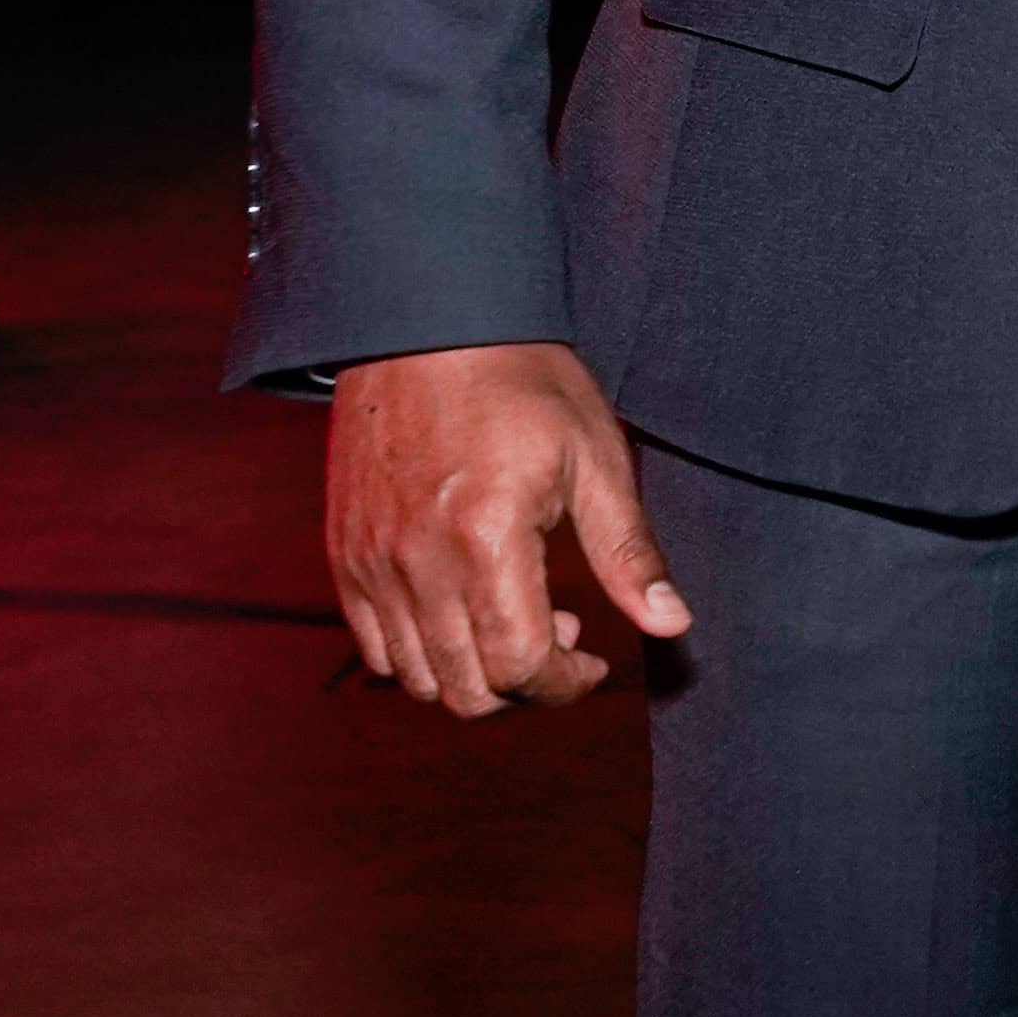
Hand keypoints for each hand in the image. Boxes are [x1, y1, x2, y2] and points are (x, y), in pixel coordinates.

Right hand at [325, 341, 689, 716]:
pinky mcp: (345, 556)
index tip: (596, 662)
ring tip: (515, 620)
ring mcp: (371, 564)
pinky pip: (375, 647)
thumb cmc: (522, 383)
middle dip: (527, 687)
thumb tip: (672, 623)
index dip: (567, 683)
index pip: (520, 665)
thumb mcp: (595, 459)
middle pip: (467, 689)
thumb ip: (628, 554)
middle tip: (563, 639)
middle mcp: (416, 564)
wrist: (426, 326)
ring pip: (418, 679)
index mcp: (485, 540)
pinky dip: (421, 656)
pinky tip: (462, 611)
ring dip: (474, 676)